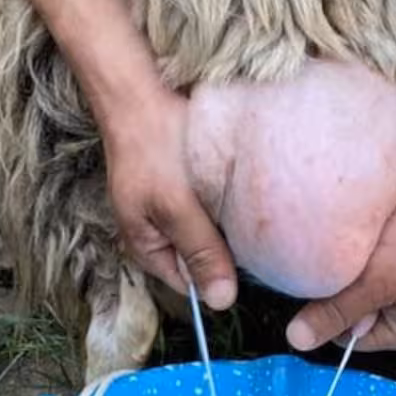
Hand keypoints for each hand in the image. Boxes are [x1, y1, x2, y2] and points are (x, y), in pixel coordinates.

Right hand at [98, 84, 238, 310]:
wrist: (141, 93)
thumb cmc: (152, 149)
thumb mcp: (177, 207)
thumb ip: (201, 252)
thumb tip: (222, 302)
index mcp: (146, 249)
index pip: (190, 285)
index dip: (219, 278)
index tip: (250, 264)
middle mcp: (157, 235)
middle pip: (201, 261)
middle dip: (226, 252)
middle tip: (255, 236)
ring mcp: (170, 212)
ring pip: (209, 234)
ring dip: (229, 226)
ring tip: (251, 214)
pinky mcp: (185, 190)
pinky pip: (212, 209)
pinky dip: (227, 204)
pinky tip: (243, 193)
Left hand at [286, 170, 395, 352]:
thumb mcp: (376, 280)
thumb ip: (336, 311)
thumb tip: (297, 340)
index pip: (349, 338)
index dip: (331, 313)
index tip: (327, 283)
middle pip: (357, 310)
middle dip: (347, 286)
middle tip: (350, 257)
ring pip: (367, 282)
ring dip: (359, 264)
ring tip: (366, 242)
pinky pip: (381, 261)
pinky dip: (374, 248)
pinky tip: (380, 230)